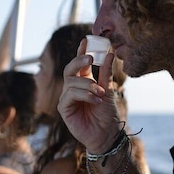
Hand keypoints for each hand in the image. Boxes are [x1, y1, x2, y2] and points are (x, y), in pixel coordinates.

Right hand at [57, 38, 121, 153]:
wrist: (107, 134)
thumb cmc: (107, 113)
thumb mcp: (108, 89)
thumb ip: (105, 72)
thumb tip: (109, 53)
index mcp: (84, 82)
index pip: (79, 64)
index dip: (81, 51)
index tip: (86, 40)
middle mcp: (73, 88)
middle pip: (69, 68)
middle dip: (78, 61)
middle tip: (90, 58)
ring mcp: (67, 98)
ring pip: (71, 82)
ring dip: (88, 85)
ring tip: (101, 93)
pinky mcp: (64, 108)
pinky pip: (70, 95)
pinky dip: (84, 95)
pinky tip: (96, 100)